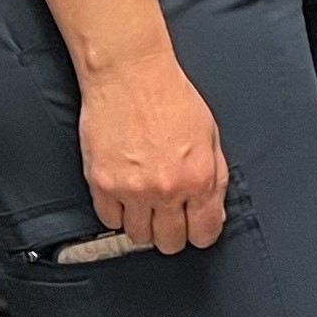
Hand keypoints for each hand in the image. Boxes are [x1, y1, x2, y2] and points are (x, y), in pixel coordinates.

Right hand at [77, 57, 231, 255]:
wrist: (130, 73)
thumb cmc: (170, 97)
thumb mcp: (210, 136)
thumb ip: (214, 179)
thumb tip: (213, 214)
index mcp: (199, 178)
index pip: (203, 235)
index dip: (200, 233)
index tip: (193, 226)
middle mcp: (167, 189)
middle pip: (169, 242)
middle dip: (171, 231)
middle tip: (167, 213)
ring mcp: (132, 190)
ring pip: (138, 236)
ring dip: (142, 223)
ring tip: (144, 200)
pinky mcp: (102, 184)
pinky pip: (109, 221)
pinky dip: (117, 212)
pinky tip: (124, 193)